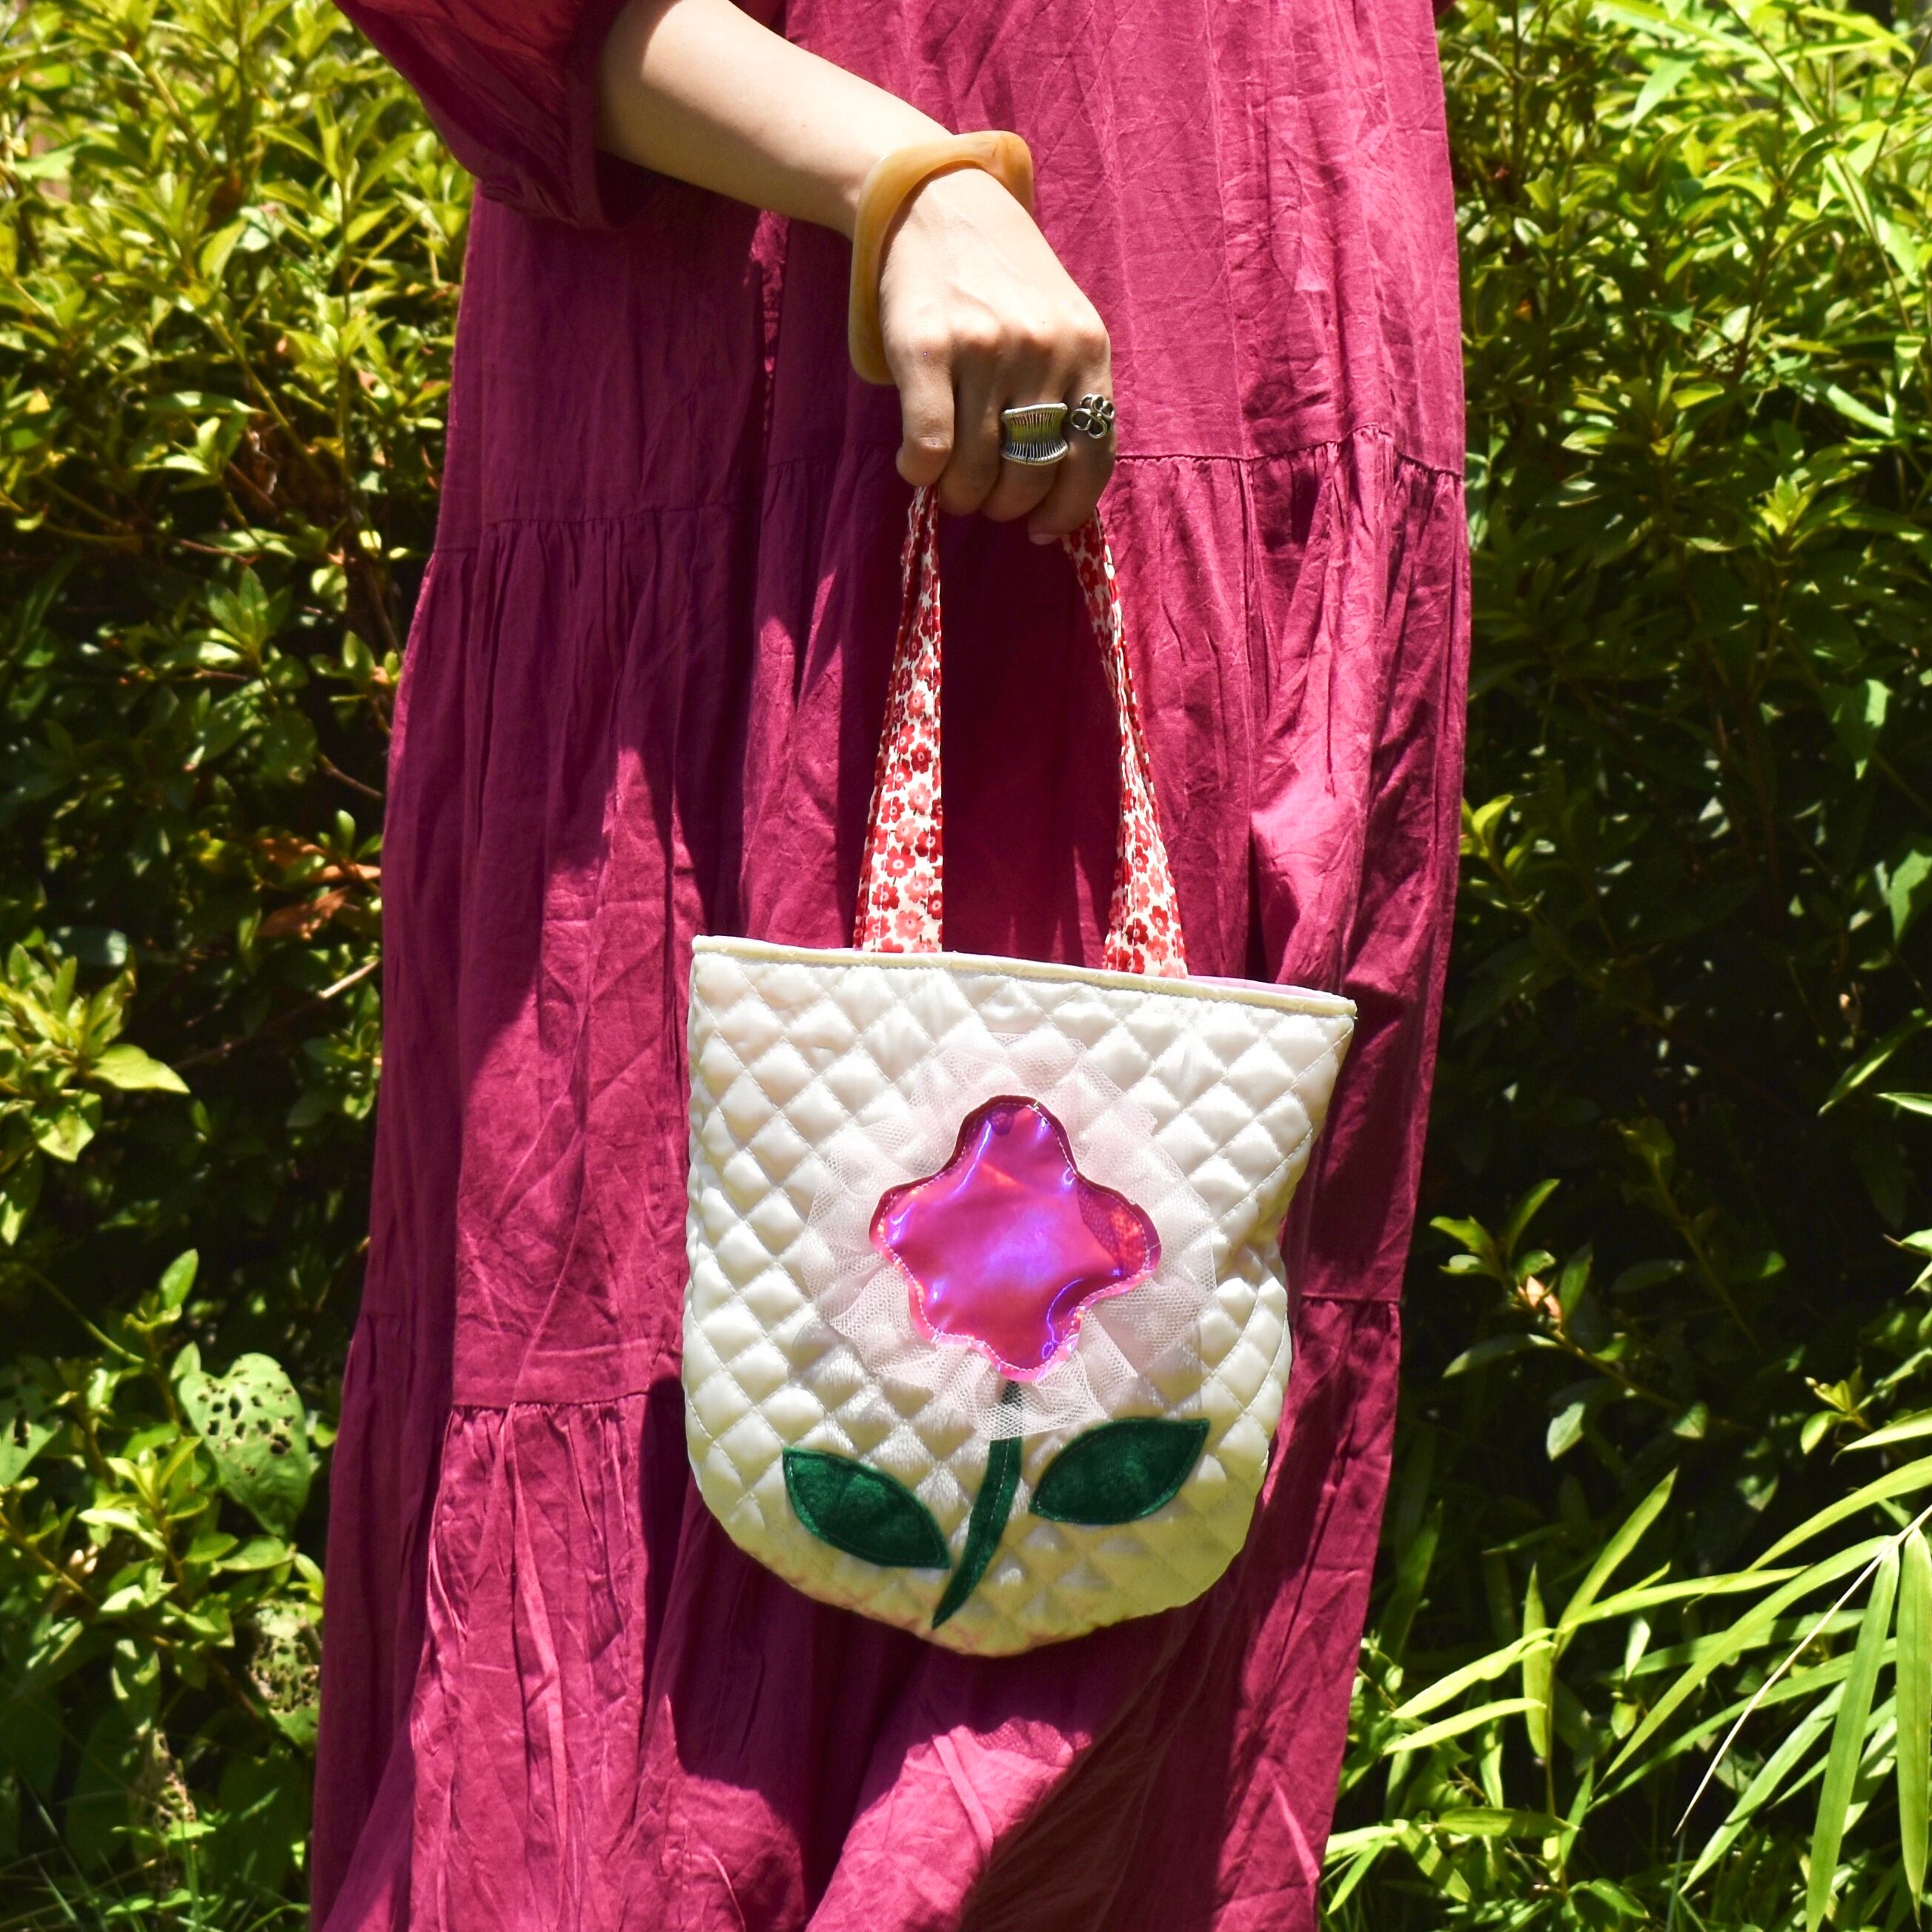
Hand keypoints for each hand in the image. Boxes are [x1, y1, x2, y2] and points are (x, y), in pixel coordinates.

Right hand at [878, 166, 1113, 540]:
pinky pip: (929, 448)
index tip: (1042, 528)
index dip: (1066, 509)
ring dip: (958, 494)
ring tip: (948, 484)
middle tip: (981, 498)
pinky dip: (920, 472)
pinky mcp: (928, 347)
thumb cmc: (997, 275)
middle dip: (1003, 506)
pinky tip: (915, 463)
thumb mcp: (1057, 321)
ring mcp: (986, 348)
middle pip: (1031, 474)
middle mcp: (1044, 349)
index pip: (1093, 458)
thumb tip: (1051, 493)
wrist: (934, 200)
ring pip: (977, 471)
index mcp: (1088, 348)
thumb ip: (1066, 390)